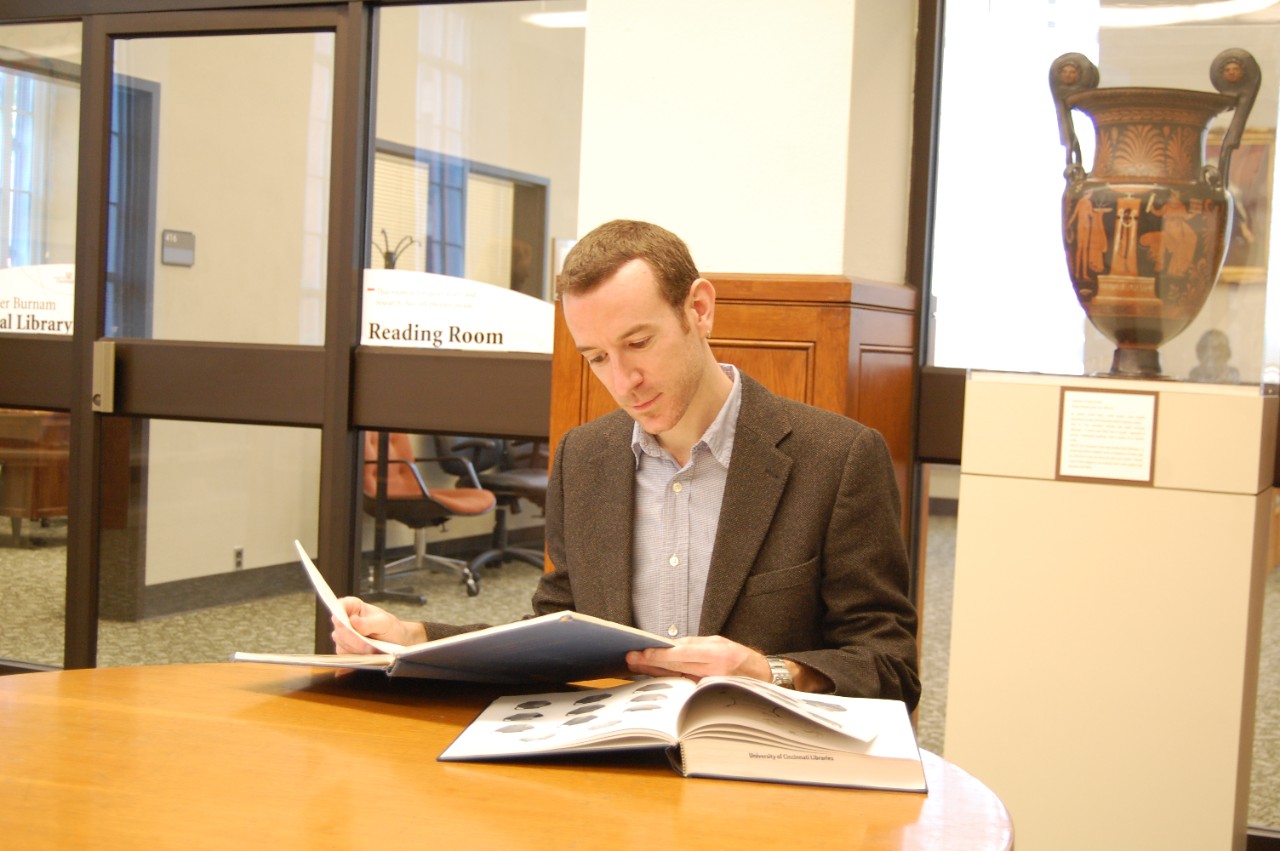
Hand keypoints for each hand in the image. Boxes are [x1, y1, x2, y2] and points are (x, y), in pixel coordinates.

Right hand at [330, 597, 426, 652]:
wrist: (396, 642)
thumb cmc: (391, 628)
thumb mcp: (384, 623)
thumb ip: (369, 623)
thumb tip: (353, 621)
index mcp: (352, 606)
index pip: (339, 607)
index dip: (340, 616)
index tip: (347, 624)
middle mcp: (344, 620)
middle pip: (339, 629)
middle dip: (353, 639)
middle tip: (368, 646)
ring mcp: (342, 635)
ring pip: (341, 643)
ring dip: (356, 649)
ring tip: (372, 650)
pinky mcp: (344, 649)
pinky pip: (344, 655)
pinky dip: (356, 656)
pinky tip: (367, 655)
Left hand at [625, 636, 770, 682]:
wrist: (760, 676)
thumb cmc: (740, 656)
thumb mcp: (719, 643)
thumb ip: (695, 645)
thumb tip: (669, 646)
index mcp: (717, 654)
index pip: (682, 654)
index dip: (660, 655)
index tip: (642, 653)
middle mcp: (714, 671)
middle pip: (676, 667)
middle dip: (651, 663)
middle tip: (631, 659)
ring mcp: (710, 685)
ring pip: (677, 678)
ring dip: (656, 673)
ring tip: (637, 667)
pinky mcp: (707, 694)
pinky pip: (683, 687)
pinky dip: (669, 681)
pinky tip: (655, 678)